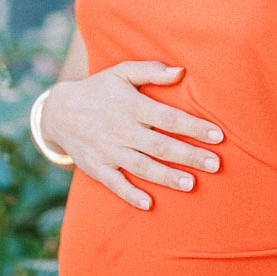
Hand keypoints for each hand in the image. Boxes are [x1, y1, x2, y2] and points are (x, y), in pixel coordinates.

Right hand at [42, 62, 223, 209]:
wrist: (58, 112)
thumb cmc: (99, 89)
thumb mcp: (121, 72)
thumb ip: (151, 70)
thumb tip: (181, 71)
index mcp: (131, 105)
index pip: (168, 117)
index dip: (193, 127)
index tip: (218, 136)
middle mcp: (121, 129)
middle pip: (160, 145)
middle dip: (189, 155)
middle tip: (215, 164)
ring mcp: (108, 151)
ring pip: (142, 166)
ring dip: (167, 177)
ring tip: (191, 184)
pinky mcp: (97, 168)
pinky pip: (115, 184)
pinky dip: (130, 195)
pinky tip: (149, 204)